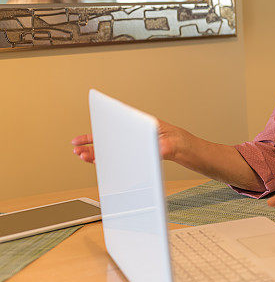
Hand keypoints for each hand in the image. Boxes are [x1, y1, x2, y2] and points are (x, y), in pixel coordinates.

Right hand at [71, 120, 190, 163]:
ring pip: (112, 145)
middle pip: (111, 135)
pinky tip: (96, 160)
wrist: (190, 151)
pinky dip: (106, 157)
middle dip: (92, 142)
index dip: (100, 126)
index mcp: (143, 124)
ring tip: (82, 155)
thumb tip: (155, 149)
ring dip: (96, 150)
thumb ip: (162, 147)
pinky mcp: (138, 152)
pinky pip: (118, 153)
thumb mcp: (173, 145)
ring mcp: (136, 141)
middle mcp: (136, 131)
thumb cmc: (182, 143)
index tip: (84, 135)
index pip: (117, 122)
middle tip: (77, 149)